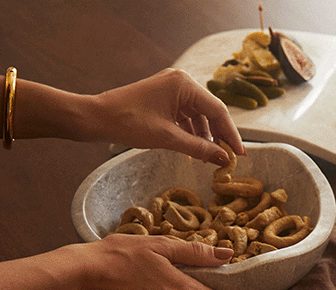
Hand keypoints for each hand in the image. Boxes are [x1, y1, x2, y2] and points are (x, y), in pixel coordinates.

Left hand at [89, 68, 244, 165]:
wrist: (96, 118)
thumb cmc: (128, 123)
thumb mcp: (168, 138)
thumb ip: (200, 148)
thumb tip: (225, 161)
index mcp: (184, 84)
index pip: (218, 111)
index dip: (231, 135)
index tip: (239, 155)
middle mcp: (181, 82)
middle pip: (210, 112)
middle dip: (219, 136)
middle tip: (228, 159)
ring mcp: (171, 89)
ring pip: (199, 115)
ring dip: (205, 137)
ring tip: (209, 158)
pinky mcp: (163, 98)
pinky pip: (185, 116)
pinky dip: (191, 133)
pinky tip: (194, 150)